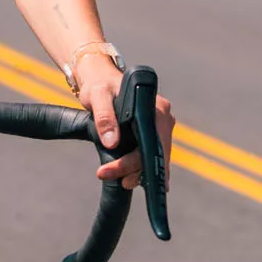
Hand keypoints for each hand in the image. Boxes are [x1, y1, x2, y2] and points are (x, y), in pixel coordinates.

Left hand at [77, 62, 174, 191]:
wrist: (102, 81)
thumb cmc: (100, 86)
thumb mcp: (98, 96)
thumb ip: (104, 117)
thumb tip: (112, 142)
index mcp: (156, 107)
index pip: (152, 142)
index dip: (138, 163)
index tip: (122, 177)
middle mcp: (163, 117)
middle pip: (156, 152)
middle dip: (136, 171)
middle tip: (116, 179)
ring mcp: (160, 126)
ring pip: (155, 156)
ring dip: (139, 172)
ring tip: (122, 181)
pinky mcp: (153, 132)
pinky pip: (152, 154)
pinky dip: (142, 167)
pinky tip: (133, 177)